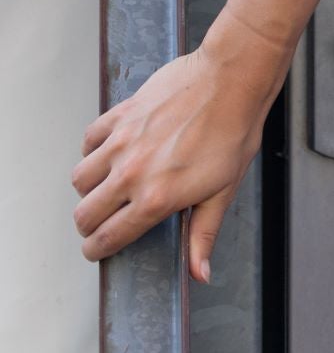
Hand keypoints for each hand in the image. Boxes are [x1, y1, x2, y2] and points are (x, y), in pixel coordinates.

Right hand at [70, 21, 286, 284]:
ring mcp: (123, 142)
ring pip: (80, 178)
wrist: (232, 78)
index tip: (97, 250)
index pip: (107, 238)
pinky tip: (110, 152)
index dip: (96, 251)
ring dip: (89, 188)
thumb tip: (200, 273)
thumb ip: (203, 234)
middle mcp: (132, 173)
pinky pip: (90, 139)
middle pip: (84, 213)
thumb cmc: (234, 131)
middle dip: (89, 225)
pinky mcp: (123, 114)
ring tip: (106, 187)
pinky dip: (93, 150)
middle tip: (102, 222)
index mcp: (156, 199)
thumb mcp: (223, 191)